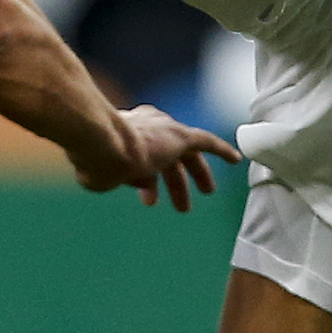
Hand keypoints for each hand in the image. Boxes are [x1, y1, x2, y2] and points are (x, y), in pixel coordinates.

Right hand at [73, 105, 240, 213]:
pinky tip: (236, 159)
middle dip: (174, 183)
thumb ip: (113, 175)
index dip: (145, 181)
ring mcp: (163, 130)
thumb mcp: (101, 173)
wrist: (106, 146)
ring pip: (186, 155)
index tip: (147, 196)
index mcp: (124, 133)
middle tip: (181, 206)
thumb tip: (126, 180)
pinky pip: (206, 142)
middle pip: (167, 158)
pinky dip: (221, 150)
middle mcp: (146, 126)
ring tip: (204, 196)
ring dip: (196, 176)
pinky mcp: (180, 135)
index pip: (141, 158)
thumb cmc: (96, 161)